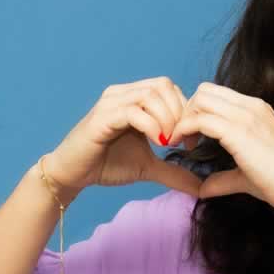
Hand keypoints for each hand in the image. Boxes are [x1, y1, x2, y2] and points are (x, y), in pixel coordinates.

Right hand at [46, 78, 202, 197]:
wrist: (72, 174)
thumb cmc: (106, 164)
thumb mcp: (148, 167)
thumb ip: (174, 171)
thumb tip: (200, 187)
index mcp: (133, 98)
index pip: (169, 88)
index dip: (185, 111)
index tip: (189, 141)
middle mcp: (122, 93)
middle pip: (163, 85)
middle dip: (179, 113)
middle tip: (181, 141)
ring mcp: (110, 103)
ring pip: (150, 95)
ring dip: (166, 119)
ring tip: (168, 143)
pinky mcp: (102, 118)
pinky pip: (133, 112)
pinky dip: (151, 126)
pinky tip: (156, 143)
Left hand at [173, 83, 273, 213]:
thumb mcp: (246, 174)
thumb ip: (223, 177)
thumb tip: (202, 188)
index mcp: (255, 109)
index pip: (216, 93)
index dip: (197, 111)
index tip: (191, 137)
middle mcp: (251, 106)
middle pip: (204, 90)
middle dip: (187, 111)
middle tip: (183, 138)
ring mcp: (246, 117)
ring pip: (201, 100)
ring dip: (184, 119)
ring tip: (182, 143)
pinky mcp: (239, 133)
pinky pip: (201, 120)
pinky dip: (185, 129)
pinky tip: (184, 147)